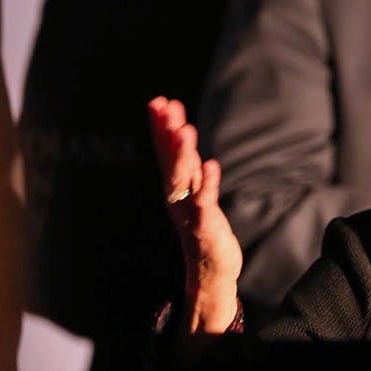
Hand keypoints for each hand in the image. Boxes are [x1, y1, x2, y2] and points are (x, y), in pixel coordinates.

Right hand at [149, 97, 242, 332]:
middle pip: (170, 160)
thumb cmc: (204, 227)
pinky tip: (211, 164)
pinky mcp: (205, 225)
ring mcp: (189, 210)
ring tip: (185, 130)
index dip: (161, 127)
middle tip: (166, 106)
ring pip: (182, 179)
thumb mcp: (194, 191)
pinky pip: (204, 201)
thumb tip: (180, 134)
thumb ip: (188, 165)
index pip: (165, 152)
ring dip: (182, 154)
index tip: (160, 101)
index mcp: (175, 187)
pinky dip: (207, 183)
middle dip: (167, 132)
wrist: (211, 269)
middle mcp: (177, 196)